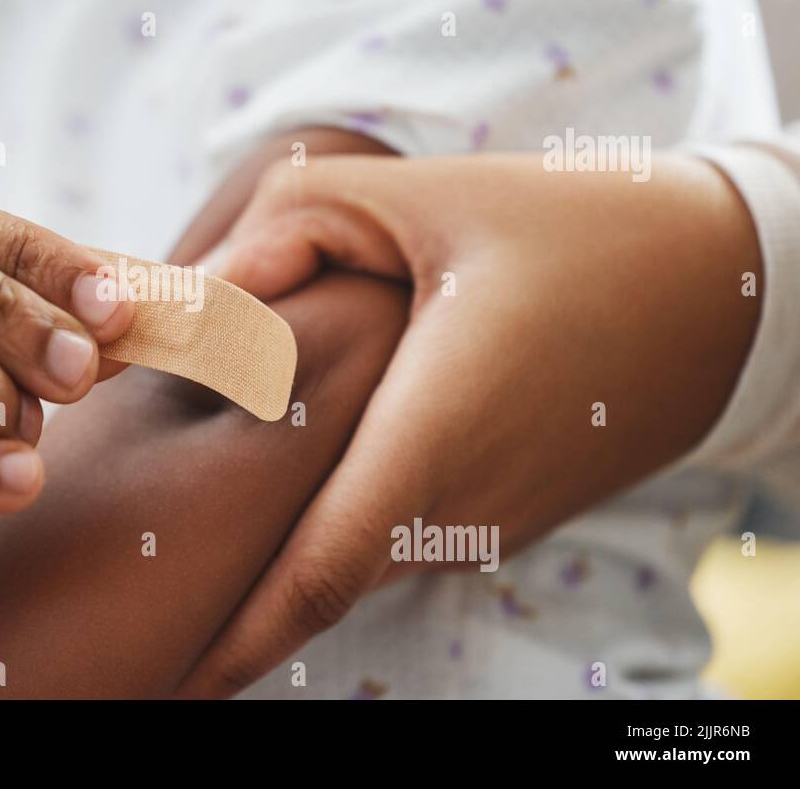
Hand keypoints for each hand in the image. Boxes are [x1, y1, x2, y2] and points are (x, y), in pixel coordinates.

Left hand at [178, 150, 761, 695]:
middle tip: (162, 572)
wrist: (715, 286)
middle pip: (318, 565)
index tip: (176, 681)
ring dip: (290, 536)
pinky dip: (345, 508)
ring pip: (357, 547)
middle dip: (236, 586)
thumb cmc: (570, 231)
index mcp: (434, 434)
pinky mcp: (505, 515)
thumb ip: (291, 230)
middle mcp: (462, 504)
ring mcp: (490, 522)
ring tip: (230, 488)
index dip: (240, 638)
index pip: (320, 572)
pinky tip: (328, 448)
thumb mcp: (422, 196)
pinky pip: (401, 528)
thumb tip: (204, 295)